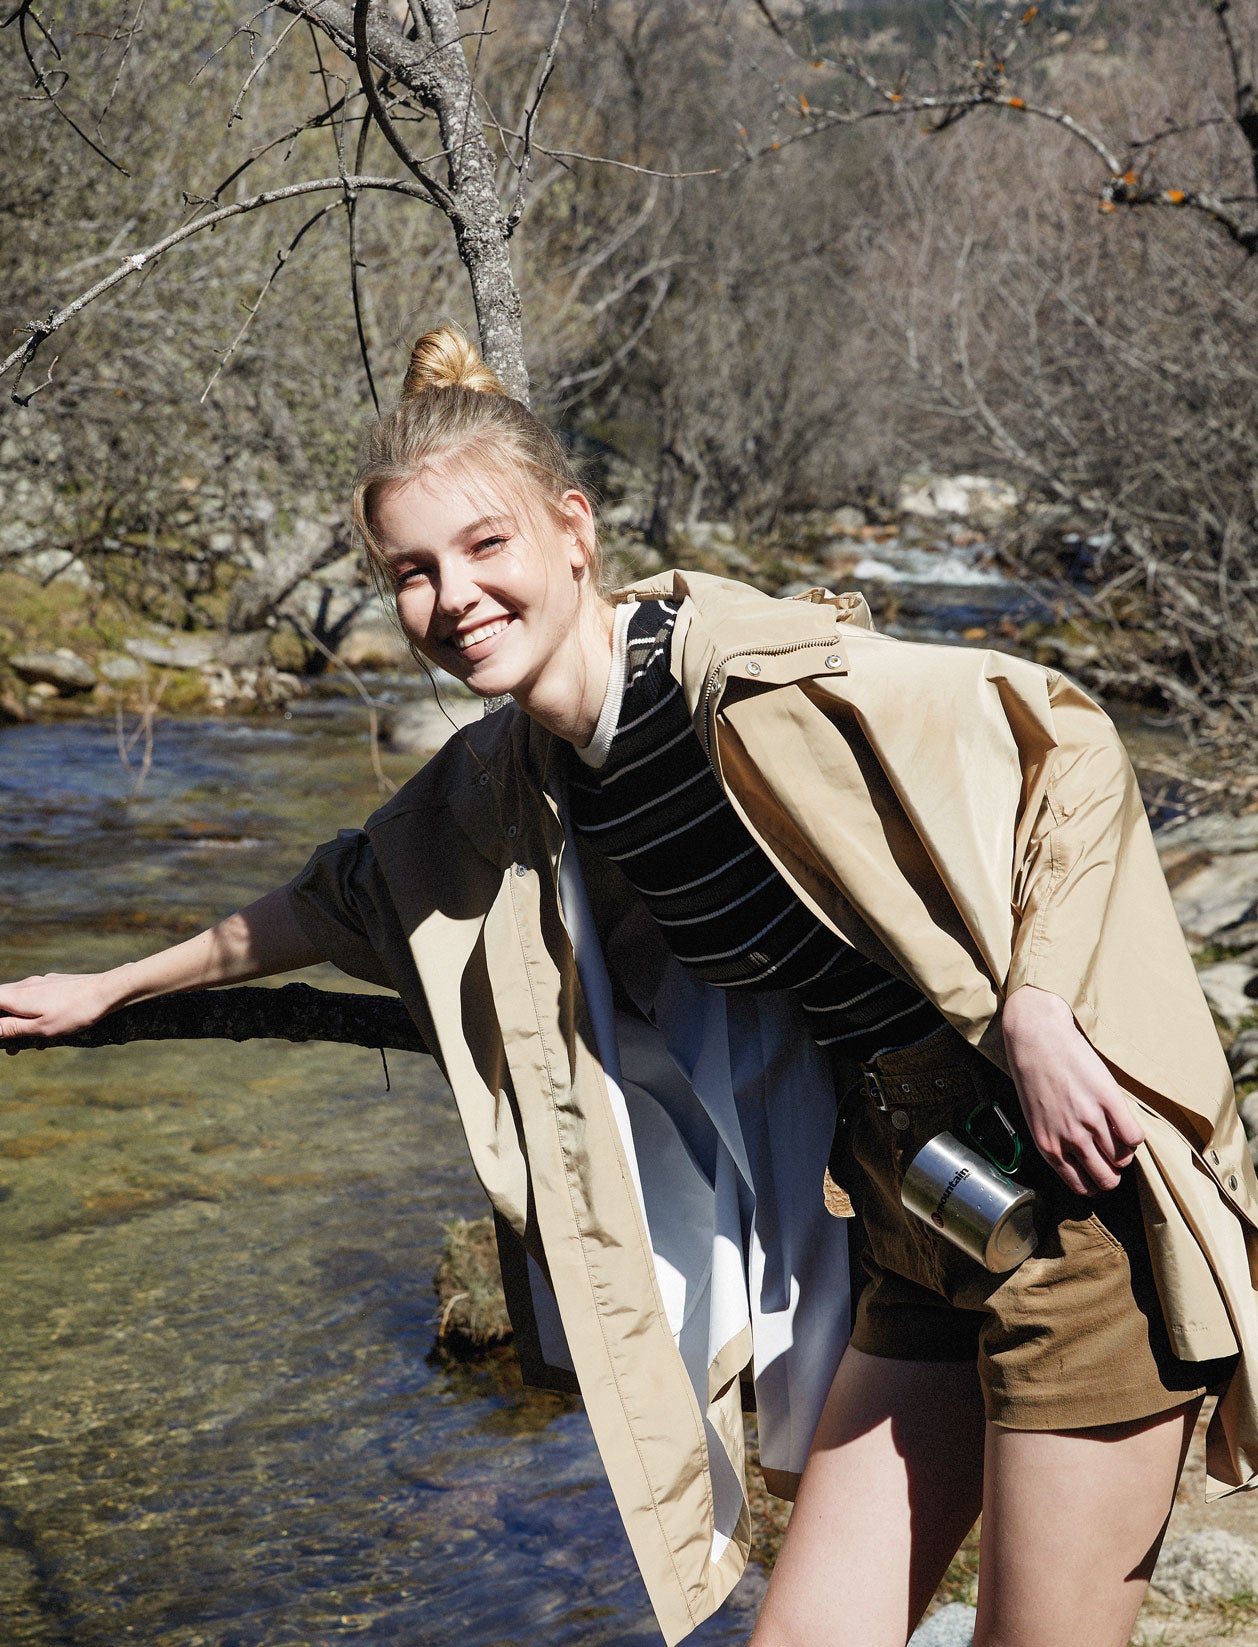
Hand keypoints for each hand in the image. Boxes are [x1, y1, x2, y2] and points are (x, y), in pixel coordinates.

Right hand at [0, 971, 119, 1047]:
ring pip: (21, 1000)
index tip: (2, 1035)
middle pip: (3, 1000)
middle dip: (3, 1023)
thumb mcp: (40, 1027)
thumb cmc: (74, 1012)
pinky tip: (50, 1029)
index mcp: (18, 996)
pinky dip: (36, 1014)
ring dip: (21, 1021)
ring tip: (31, 1043)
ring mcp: (42, 982)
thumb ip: (12, 1028)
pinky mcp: (56, 983)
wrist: (107, 991)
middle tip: (10, 1046)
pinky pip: (37, 998)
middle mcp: (26, 985)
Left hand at [1001, 985, 1143, 1195]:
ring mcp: (1091, 1121)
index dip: (1094, 1184)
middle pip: (1106, 1179)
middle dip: (1113, 1175)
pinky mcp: (1109, 1101)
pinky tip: (1125, 1125)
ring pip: (1122, 1160)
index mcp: (1049, 1146)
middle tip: (1113, 1161)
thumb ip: (1055, 1142)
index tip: (1099, 1175)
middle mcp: (1070, 1139)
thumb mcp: (1035, 1118)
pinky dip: (1134, 1137)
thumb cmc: (1032, 1075)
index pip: (1081, 1186)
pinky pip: (1134, 1136)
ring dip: (1124, 1154)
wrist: (1038, 1038)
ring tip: (1117, 1138)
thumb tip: (1078, 1161)